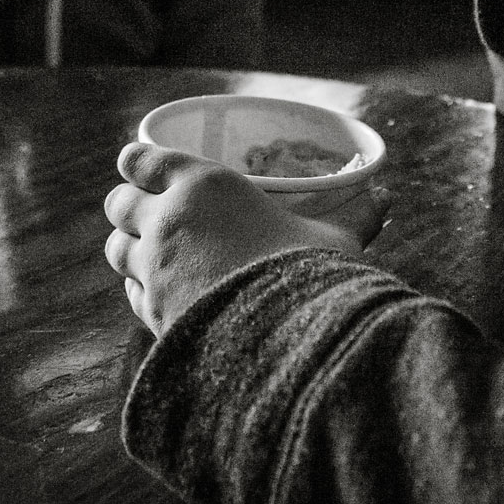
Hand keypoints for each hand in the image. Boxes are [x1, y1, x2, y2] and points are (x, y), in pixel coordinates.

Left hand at [103, 143, 391, 336]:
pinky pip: (132, 292)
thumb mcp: (334, 242)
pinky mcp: (153, 314)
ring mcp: (155, 269)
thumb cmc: (309, 275)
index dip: (136, 161)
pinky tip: (155, 291)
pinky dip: (139, 287)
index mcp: (204, 185)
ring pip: (117, 248)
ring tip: (142, 248)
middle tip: (141, 207)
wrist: (279, 343)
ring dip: (126, 245)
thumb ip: (355, 218)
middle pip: (119, 202)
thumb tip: (386, 200)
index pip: (145, 160)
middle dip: (126, 203)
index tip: (136, 163)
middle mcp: (168, 221)